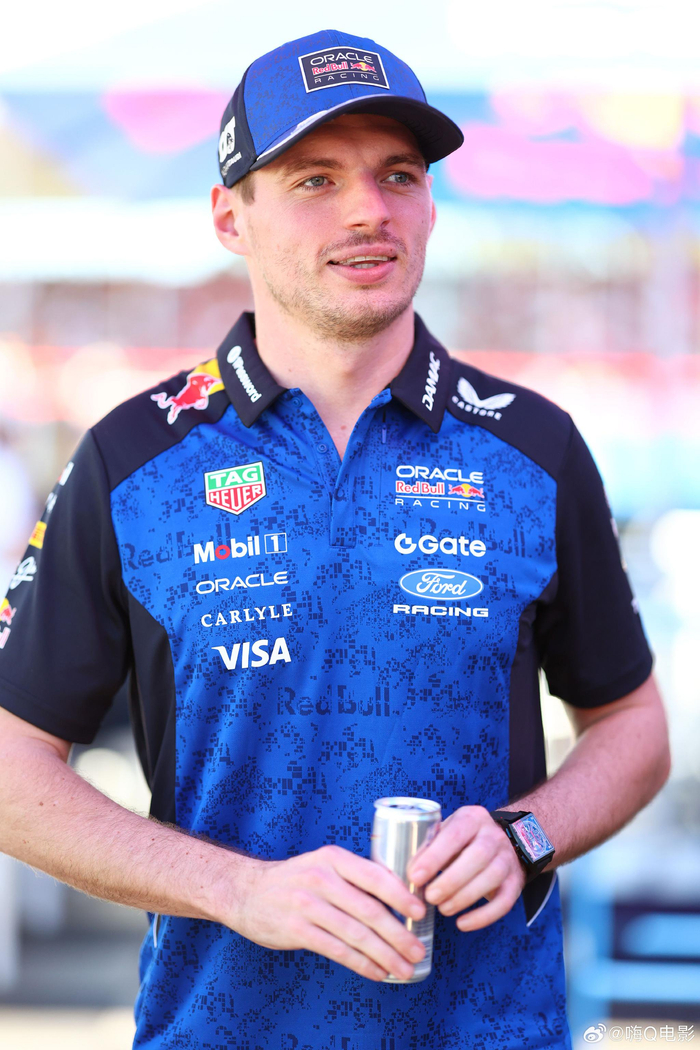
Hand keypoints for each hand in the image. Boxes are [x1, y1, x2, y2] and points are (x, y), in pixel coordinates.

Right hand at [229, 844, 426, 981]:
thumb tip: (400, 896)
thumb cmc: (296, 879)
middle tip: (419, 951)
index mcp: (333, 858)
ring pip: (355, 934)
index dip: (400, 896)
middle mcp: (321, 878)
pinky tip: (377, 972)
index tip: (420, 913)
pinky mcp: (296, 930)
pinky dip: (361, 964)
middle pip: (368, 910)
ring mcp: (307, 905)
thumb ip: (355, 876)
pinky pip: (337, 950)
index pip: (374, 875)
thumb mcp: (324, 864)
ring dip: (385, 954)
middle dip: (398, 934)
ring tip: (405, 968)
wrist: (247, 891)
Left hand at [406, 806, 525, 931]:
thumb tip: (401, 871)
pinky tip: (462, 924)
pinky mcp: (516, 882)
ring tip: (443, 909)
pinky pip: (504, 901)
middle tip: (429, 897)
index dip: (435, 856)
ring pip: (492, 878)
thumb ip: (429, 846)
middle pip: (478, 856)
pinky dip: (483, 916)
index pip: (455, 834)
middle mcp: (494, 835)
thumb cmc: (463, 839)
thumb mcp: (447, 832)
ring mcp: (508, 858)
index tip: (414, 876)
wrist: (505, 839)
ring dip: (465, 897)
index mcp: (472, 818)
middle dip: (451, 880)